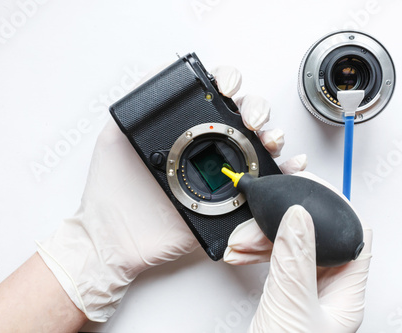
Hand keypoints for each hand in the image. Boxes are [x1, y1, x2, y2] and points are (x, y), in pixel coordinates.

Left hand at [36, 63, 306, 321]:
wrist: (115, 239)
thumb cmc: (112, 191)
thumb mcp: (114, 137)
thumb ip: (133, 104)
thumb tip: (156, 71)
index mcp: (187, 132)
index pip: (219, 97)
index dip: (230, 83)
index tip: (227, 88)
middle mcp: (209, 150)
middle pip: (247, 117)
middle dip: (257, 109)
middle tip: (249, 119)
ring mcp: (223, 176)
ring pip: (261, 147)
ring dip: (274, 136)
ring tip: (269, 140)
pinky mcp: (231, 205)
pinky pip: (265, 186)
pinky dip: (285, 173)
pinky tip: (289, 164)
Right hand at [224, 173, 372, 331]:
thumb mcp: (290, 306)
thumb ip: (295, 259)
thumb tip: (300, 217)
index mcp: (346, 295)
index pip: (355, 238)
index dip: (337, 210)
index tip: (312, 190)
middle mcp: (329, 292)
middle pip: (316, 239)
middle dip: (285, 225)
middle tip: (263, 217)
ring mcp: (305, 294)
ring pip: (291, 249)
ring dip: (264, 240)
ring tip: (243, 243)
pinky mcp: (284, 296)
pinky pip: (275, 264)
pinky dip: (258, 254)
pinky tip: (243, 253)